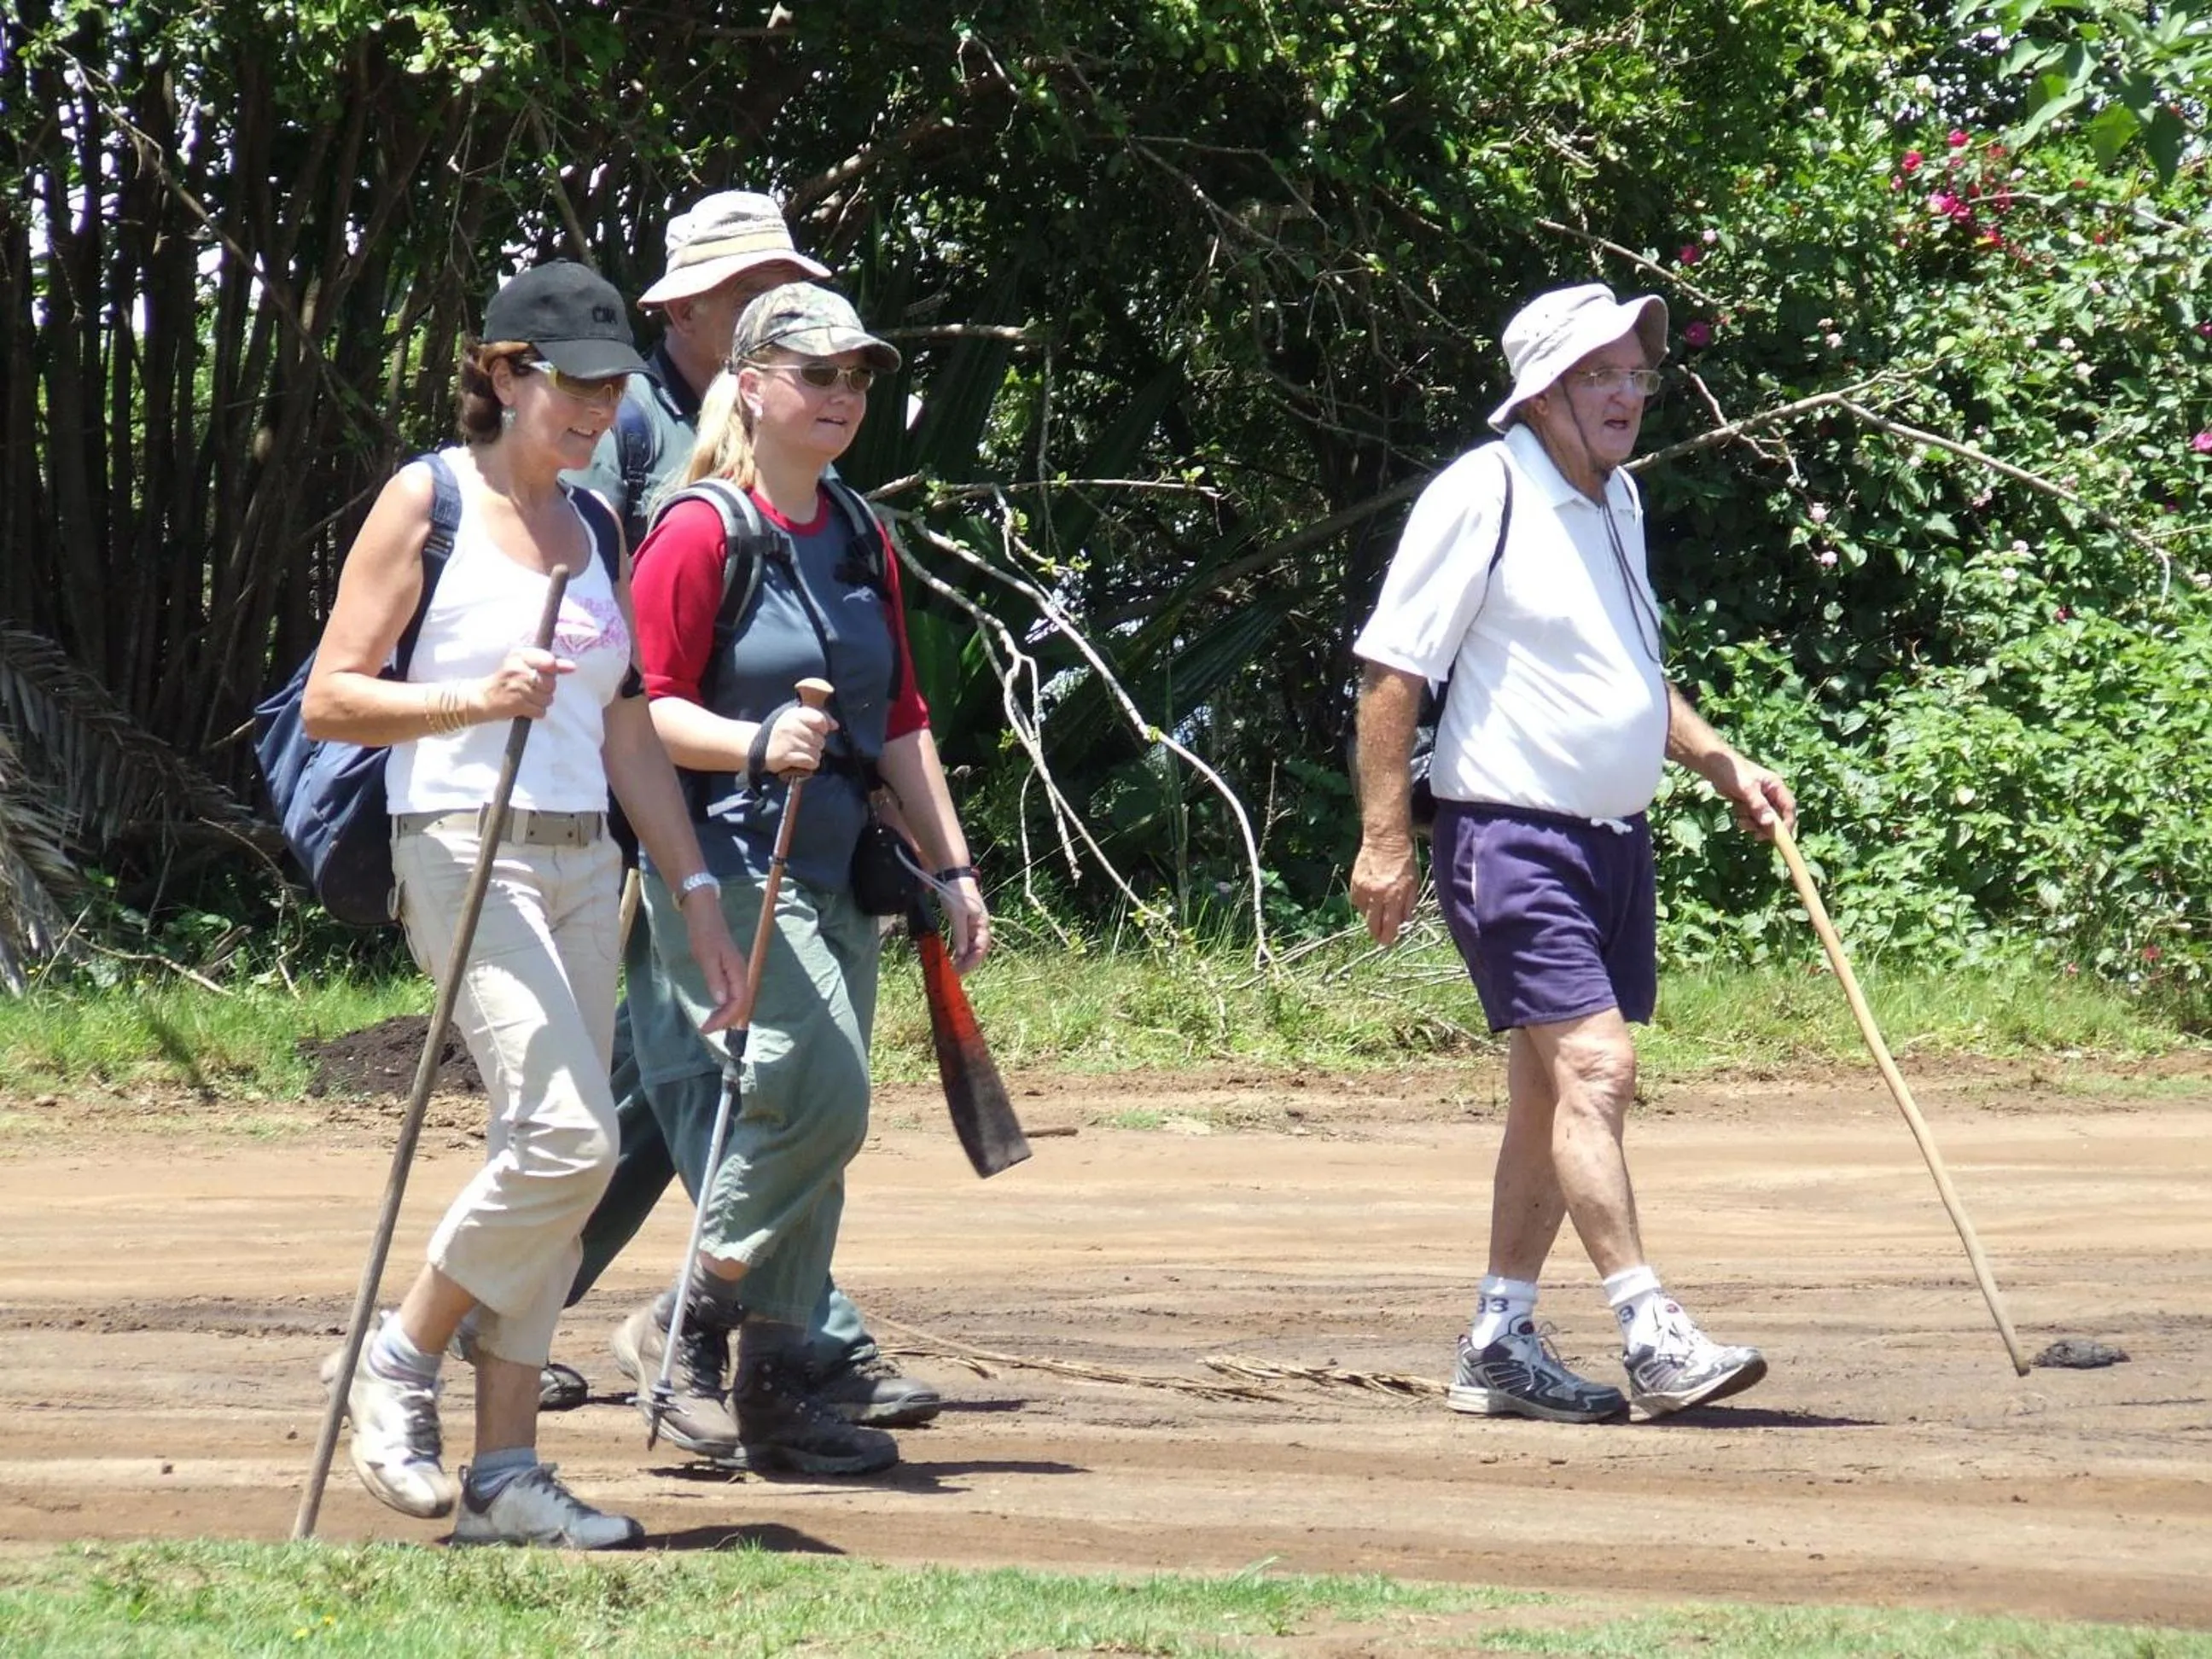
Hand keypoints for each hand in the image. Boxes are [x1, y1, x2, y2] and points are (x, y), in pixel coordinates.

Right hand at [477, 647, 573, 721]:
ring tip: (527, 697)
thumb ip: (550, 664)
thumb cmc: (507, 680)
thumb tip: (572, 667)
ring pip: (548, 698)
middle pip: (551, 683)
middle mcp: (518, 669)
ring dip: (540, 701)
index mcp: (520, 655)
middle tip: (531, 688)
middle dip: (546, 689)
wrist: (482, 698)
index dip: (551, 670)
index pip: (550, 662)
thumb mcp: (525, 665)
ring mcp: (517, 687)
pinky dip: (535, 712)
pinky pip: (541, 711)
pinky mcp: (516, 704)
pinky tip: (525, 706)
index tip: (543, 672)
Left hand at [683, 891, 749, 1033]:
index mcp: (738, 971)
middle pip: (740, 1005)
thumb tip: (721, 1002)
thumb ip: (715, 979)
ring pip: (737, 1001)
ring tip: (710, 1024)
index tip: (707, 1028)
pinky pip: (731, 994)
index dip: (725, 1018)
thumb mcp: (706, 956)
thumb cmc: (704, 933)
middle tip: (706, 1029)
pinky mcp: (729, 971)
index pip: (738, 1002)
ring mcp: (735, 973)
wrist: (704, 914)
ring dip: (725, 1015)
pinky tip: (714, 1010)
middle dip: (726, 1020)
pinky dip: (724, 1006)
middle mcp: (741, 974)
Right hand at [761, 704, 837, 775]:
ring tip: (803, 753)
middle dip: (816, 745)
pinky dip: (810, 764)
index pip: (820, 720)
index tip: (817, 731)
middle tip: (805, 745)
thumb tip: (835, 725)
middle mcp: (790, 726)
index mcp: (794, 714)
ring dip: (813, 755)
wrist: (761, 748)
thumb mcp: (798, 719)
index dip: (823, 728)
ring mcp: (787, 742)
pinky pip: (810, 762)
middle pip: (820, 739)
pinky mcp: (785, 756)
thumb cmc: (785, 733)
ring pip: (816, 752)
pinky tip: (802, 761)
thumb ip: (819, 717)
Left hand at [942, 875, 990, 972]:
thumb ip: (960, 935)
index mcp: (982, 924)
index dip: (973, 961)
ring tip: (954, 967)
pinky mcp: (966, 923)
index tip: (961, 969)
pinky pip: (966, 941)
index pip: (982, 947)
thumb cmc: (957, 894)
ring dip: (965, 958)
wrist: (953, 876)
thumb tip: (962, 953)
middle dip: (969, 962)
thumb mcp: (957, 915)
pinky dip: (961, 950)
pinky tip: (954, 956)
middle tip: (956, 972)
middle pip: (979, 949)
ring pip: (973, 947)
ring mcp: (973, 925)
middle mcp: (980, 926)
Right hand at [1350, 831, 1420, 944]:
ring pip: (1364, 914)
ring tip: (1378, 913)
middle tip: (1380, 937)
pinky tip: (1370, 901)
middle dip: (1377, 933)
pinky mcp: (1355, 883)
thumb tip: (1404, 922)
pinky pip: (1357, 902)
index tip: (1388, 942)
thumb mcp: (1413, 883)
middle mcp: (1377, 894)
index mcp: (1393, 895)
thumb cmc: (1404, 860)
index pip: (1389, 924)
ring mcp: (1363, 888)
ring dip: (1371, 917)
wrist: (1385, 840)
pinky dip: (1363, 905)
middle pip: (1372, 924)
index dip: (1388, 937)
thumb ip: (1408, 904)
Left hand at [1713, 758, 1795, 839]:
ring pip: (1762, 820)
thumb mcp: (1746, 788)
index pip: (1789, 808)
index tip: (1780, 839)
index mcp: (1776, 786)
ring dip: (1751, 823)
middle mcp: (1771, 794)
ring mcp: (1760, 800)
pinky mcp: (1749, 804)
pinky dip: (1744, 818)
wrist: (1713, 765)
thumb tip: (1769, 823)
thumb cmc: (1732, 772)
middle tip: (1755, 835)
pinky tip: (1736, 810)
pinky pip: (1751, 818)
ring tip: (1740, 818)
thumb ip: (1758, 805)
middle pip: (1776, 818)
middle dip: (1765, 826)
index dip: (1787, 825)